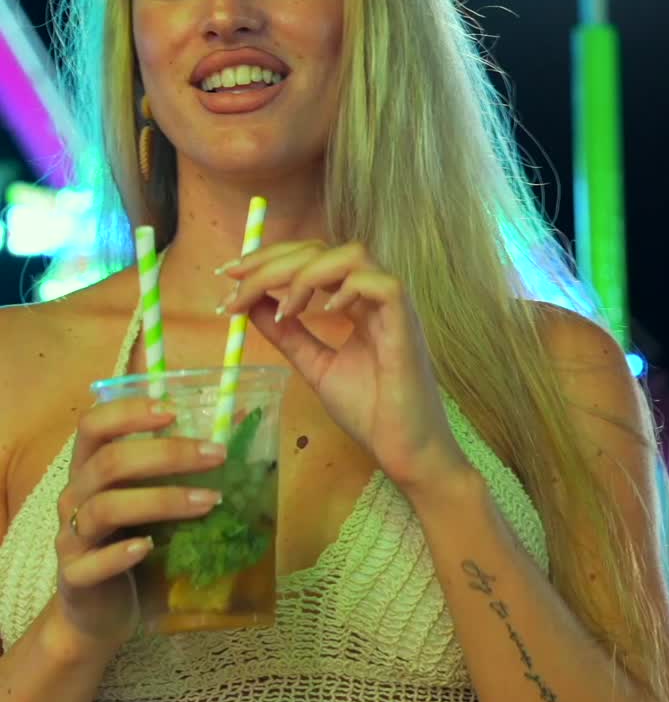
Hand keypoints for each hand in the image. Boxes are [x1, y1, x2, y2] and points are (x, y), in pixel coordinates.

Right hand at [55, 399, 227, 650]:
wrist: (99, 608)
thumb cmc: (130, 540)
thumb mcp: (150, 500)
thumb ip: (176, 468)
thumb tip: (236, 427)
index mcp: (89, 467)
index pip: (93, 424)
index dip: (128, 412)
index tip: (172, 411)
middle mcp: (75, 496)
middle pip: (110, 462)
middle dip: (167, 454)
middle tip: (217, 455)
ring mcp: (71, 538)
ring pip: (105, 508)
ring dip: (161, 500)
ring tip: (209, 501)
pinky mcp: (75, 578)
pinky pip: (92, 564)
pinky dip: (121, 553)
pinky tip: (149, 547)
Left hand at [219, 240, 467, 492]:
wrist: (405, 452)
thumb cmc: (370, 412)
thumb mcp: (315, 366)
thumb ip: (287, 334)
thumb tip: (249, 304)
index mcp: (356, 302)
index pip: (311, 259)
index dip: (269, 259)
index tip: (229, 275)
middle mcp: (374, 296)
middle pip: (323, 249)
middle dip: (273, 261)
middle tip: (236, 283)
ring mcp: (393, 307)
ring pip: (352, 255)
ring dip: (307, 273)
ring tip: (284, 308)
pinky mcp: (407, 324)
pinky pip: (382, 285)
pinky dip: (348, 288)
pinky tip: (324, 310)